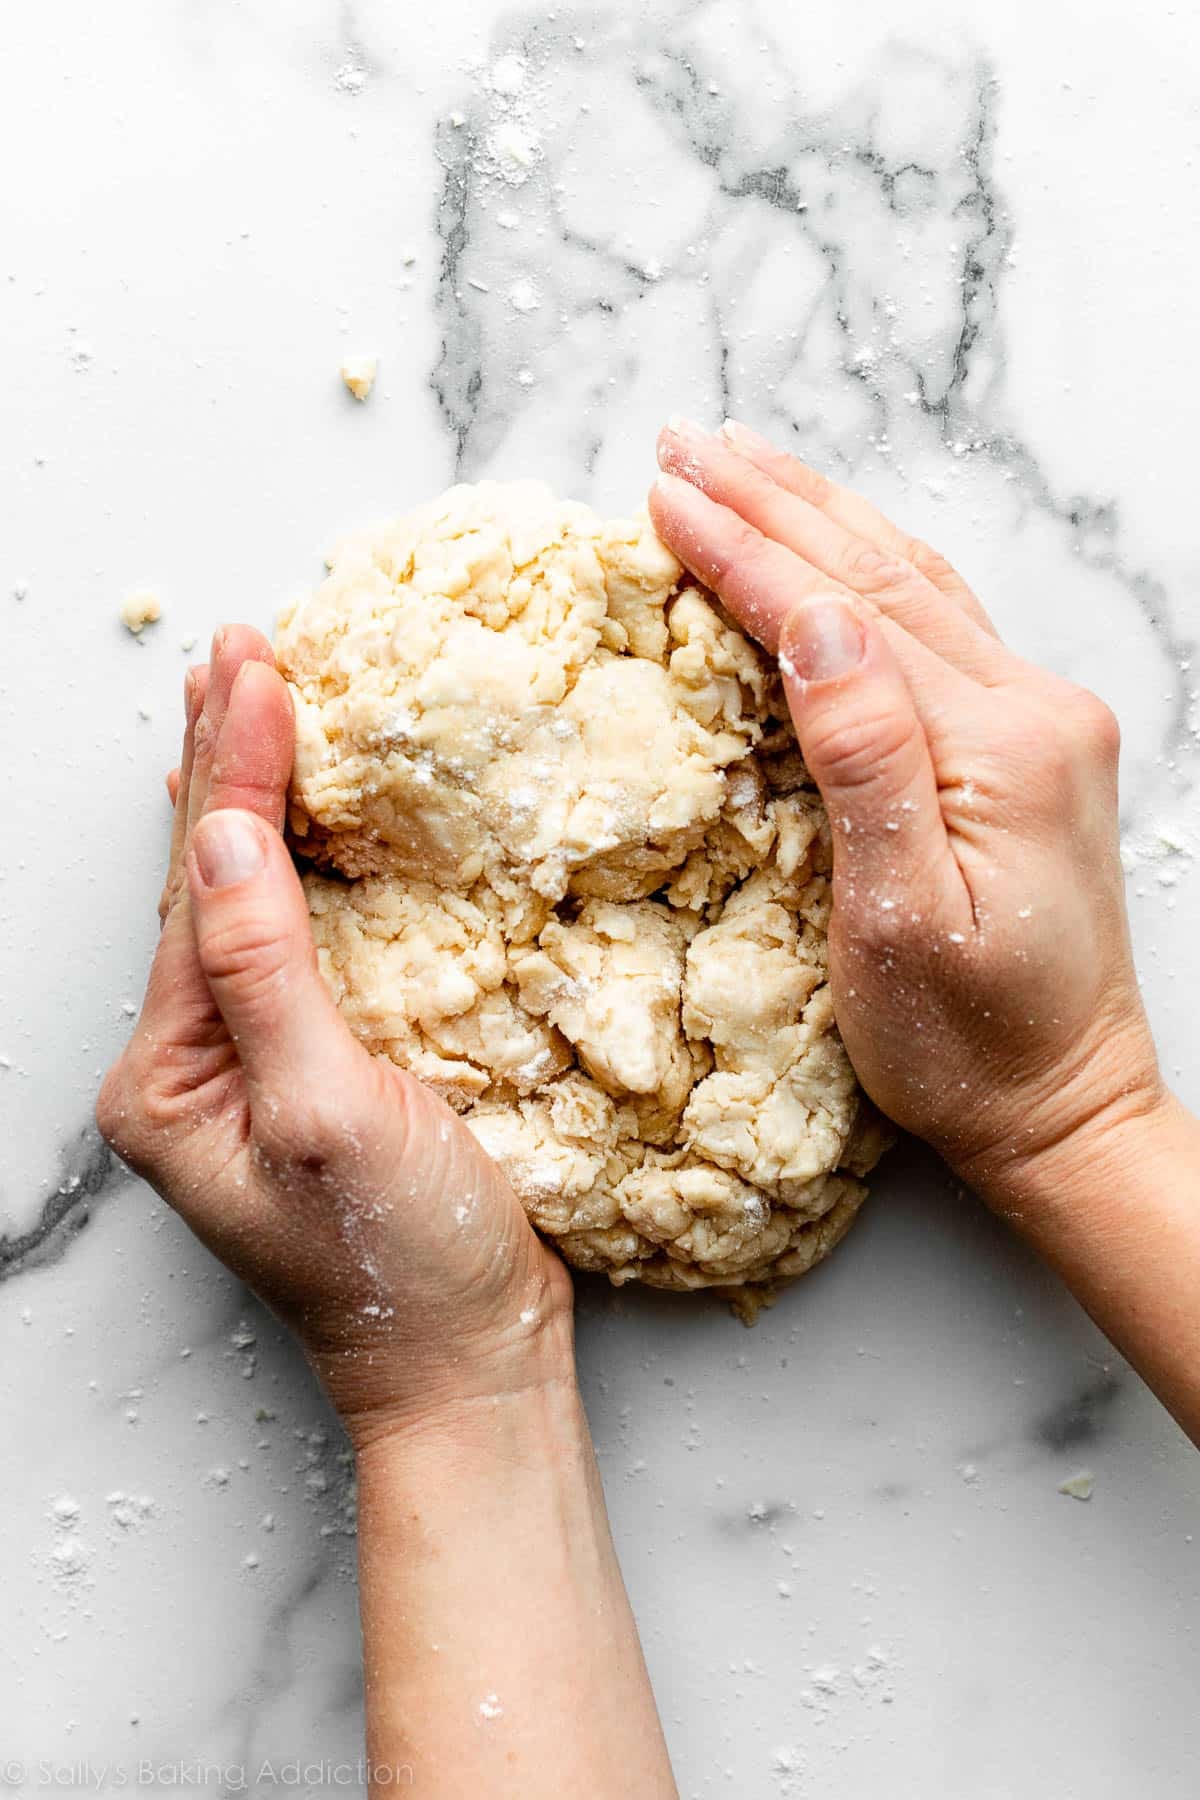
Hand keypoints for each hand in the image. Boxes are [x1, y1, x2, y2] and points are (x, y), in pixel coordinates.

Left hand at [97, 627, 571, 1445]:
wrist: (470, 1360)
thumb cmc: (400, 1262)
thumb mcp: (326, 1115)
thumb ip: (267, 973)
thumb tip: (218, 836)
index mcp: (173, 1077)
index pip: (202, 888)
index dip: (234, 770)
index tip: (261, 666)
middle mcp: (194, 1065)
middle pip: (204, 882)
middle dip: (225, 760)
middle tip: (242, 650)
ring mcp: (251, 1066)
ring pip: (244, 900)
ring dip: (250, 795)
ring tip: (248, 700)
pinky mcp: (317, 1065)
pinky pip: (294, 936)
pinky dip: (294, 860)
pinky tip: (289, 822)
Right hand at [649, 418, 1166, 1204]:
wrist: (1067, 1108)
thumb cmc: (971, 1045)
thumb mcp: (900, 923)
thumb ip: (866, 760)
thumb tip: (815, 625)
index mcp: (998, 751)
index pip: (845, 619)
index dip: (747, 553)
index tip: (664, 496)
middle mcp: (1034, 713)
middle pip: (881, 576)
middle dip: (774, 502)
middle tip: (682, 443)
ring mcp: (1040, 722)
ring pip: (914, 584)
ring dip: (821, 516)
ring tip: (742, 461)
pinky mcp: (1032, 746)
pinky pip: (938, 624)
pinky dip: (870, 568)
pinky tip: (835, 545)